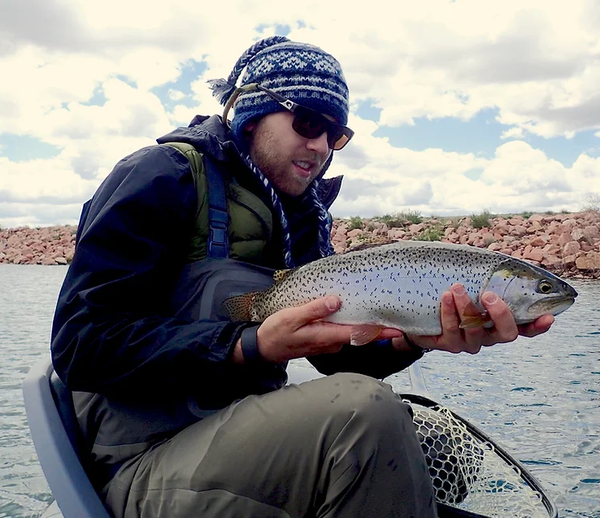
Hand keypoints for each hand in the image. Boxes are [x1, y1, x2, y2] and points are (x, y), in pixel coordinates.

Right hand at [237, 296, 401, 363]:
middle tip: (394, 316)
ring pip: (350, 334)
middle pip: (359, 335)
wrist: (264, 348)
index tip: (396, 329)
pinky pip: (341, 333)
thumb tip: (336, 301)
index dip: (379, 332)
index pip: (358, 334)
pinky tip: (352, 314)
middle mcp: (330, 342)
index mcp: (325, 336)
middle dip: (377, 328)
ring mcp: (327, 344)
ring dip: (363, 325)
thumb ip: (314, 309)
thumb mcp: (292, 316)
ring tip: (378, 312)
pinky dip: (349, 325)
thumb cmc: (276, 332)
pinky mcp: (323, 341)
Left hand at [394, 283, 553, 354]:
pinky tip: (445, 296)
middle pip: (506, 334)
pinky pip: (452, 330)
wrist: (420, 309)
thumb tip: (499, 259)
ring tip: (457, 288)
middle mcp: (489, 335)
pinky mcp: (449, 344)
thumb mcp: (473, 281)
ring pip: (475, 331)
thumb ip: (490, 275)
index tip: (549, 315)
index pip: (526, 328)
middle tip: (489, 295)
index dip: (539, 325)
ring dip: (467, 307)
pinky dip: (449, 312)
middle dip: (500, 314)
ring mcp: (470, 342)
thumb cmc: (453, 290)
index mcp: (500, 321)